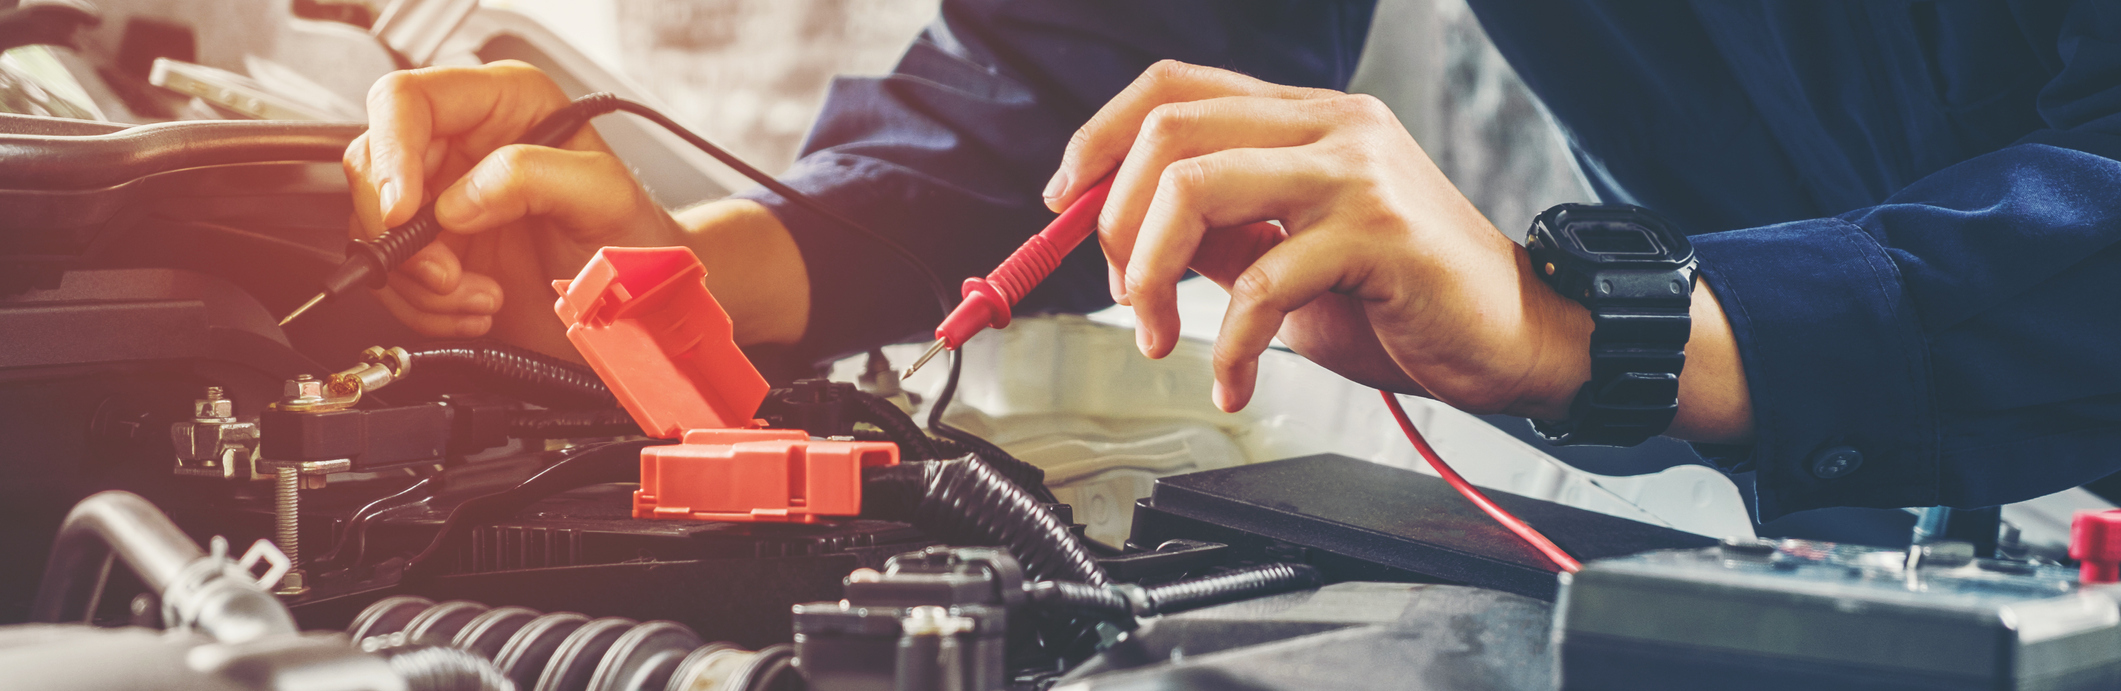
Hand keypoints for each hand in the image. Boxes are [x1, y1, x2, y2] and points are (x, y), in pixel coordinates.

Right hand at [343, 61, 686, 355]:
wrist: (640, 304)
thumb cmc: (634, 238)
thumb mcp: (602, 196)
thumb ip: (534, 177)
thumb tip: (460, 199)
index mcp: (502, 105)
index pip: (406, 100)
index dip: (392, 153)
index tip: (404, 211)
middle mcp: (463, 145)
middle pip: (374, 167)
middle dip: (403, 234)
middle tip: (449, 273)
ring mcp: (444, 200)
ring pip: (375, 230)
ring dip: (421, 282)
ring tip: (482, 296)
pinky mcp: (438, 252)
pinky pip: (393, 278)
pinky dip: (426, 307)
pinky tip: (478, 306)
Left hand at [1047, 61, 1752, 441]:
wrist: (1519, 339)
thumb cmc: (1408, 302)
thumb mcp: (1293, 258)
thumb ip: (1222, 236)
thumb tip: (1129, 240)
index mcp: (1306, 118)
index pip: (1175, 86)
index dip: (1100, 136)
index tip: (1063, 201)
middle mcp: (1331, 125)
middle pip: (1170, 130)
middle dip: (1114, 219)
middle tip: (1119, 292)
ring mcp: (1356, 172)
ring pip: (1198, 186)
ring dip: (1148, 274)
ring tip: (1158, 337)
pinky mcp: (1378, 233)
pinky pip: (1259, 280)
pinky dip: (1226, 343)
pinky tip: (1231, 379)